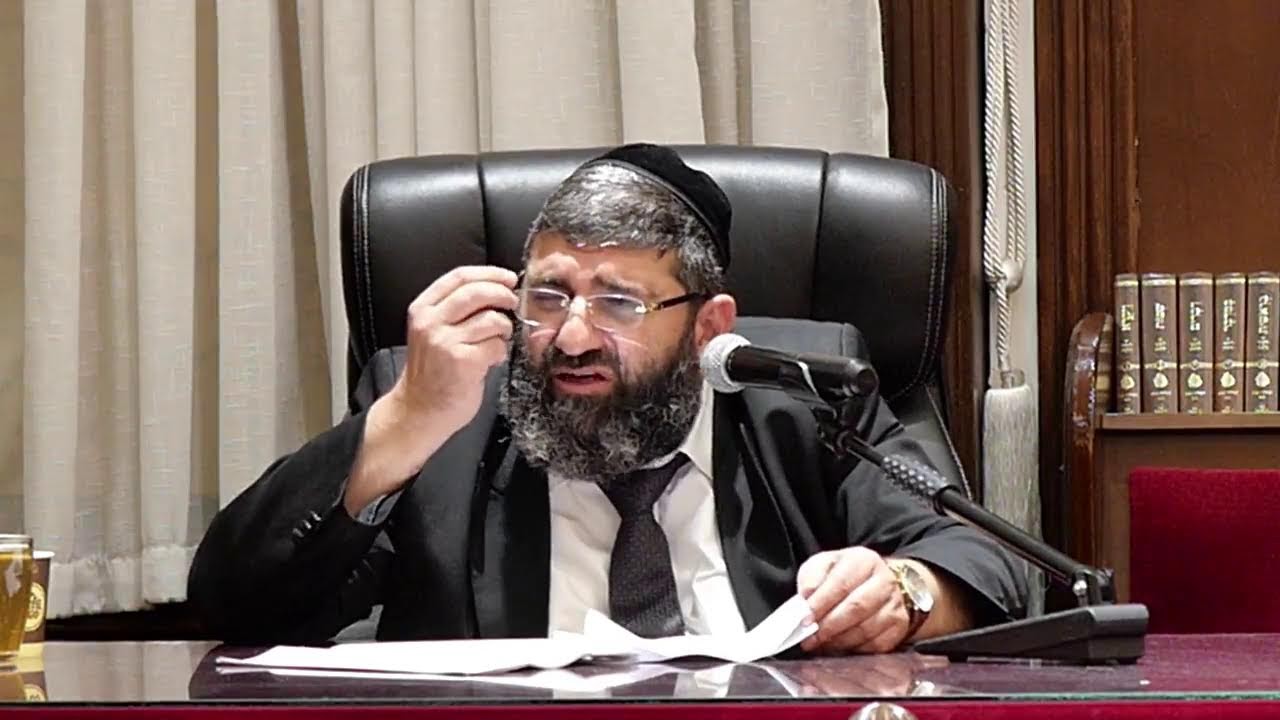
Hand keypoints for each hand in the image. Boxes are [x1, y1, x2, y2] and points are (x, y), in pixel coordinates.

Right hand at [391, 265, 517, 430]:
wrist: (420, 410)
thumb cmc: (433, 371)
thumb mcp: (432, 331)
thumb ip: (455, 309)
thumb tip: (496, 289)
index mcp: (422, 309)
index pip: (459, 277)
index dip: (489, 273)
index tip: (508, 278)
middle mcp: (430, 322)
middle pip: (477, 292)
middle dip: (503, 294)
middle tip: (513, 302)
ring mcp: (445, 342)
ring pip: (492, 319)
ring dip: (504, 329)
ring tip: (498, 340)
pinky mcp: (463, 362)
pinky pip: (496, 345)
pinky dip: (501, 352)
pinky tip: (491, 360)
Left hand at [797, 547, 909, 654]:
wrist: (875, 584)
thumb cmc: (844, 575)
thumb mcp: (824, 565)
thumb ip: (812, 577)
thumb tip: (806, 596)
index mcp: (864, 561)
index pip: (841, 583)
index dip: (821, 602)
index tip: (804, 618)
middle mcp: (885, 581)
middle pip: (856, 607)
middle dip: (829, 625)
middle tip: (809, 637)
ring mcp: (895, 604)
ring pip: (866, 629)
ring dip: (839, 640)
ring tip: (820, 643)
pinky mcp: (899, 626)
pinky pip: (876, 644)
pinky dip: (854, 649)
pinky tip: (839, 646)